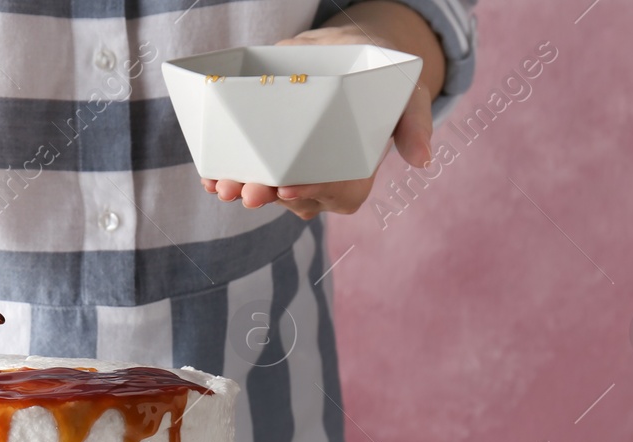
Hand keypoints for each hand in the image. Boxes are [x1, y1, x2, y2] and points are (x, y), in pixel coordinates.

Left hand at [201, 2, 443, 218]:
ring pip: (270, 191)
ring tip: (224, 184)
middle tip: (248, 192)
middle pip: (296, 197)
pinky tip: (210, 174)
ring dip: (244, 189)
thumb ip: (415, 121)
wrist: (352, 52)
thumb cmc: (380, 74)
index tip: (289, 188)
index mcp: (358, 170)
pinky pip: (250, 174)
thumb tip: (423, 158)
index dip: (314, 193)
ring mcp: (297, 171)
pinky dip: (228, 175)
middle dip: (269, 195)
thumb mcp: (408, 91)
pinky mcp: (272, 158)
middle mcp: (326, 178)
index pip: (339, 193)